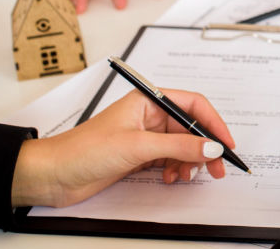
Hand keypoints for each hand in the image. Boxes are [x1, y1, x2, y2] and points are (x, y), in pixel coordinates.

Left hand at [11, 88, 233, 207]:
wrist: (53, 175)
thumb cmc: (84, 150)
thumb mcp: (138, 146)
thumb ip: (179, 147)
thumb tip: (211, 148)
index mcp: (149, 100)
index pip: (193, 105)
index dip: (213, 123)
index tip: (226, 144)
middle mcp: (149, 115)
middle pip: (191, 129)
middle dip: (204, 149)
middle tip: (216, 169)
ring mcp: (145, 136)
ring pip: (182, 147)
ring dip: (189, 163)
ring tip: (185, 177)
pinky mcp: (140, 155)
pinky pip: (170, 160)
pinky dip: (175, 170)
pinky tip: (170, 179)